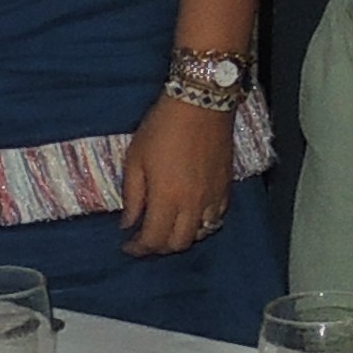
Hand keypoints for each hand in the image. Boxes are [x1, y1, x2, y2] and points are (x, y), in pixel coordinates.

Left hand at [117, 92, 237, 257]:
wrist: (201, 105)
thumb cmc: (162, 129)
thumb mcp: (135, 159)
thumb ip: (132, 196)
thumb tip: (127, 223)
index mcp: (167, 198)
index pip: (153, 239)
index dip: (138, 248)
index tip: (127, 244)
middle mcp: (192, 205)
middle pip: (179, 243)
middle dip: (159, 247)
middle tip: (145, 238)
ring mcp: (213, 198)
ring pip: (200, 233)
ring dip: (181, 237)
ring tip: (168, 227)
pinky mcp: (226, 188)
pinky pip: (217, 218)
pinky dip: (202, 224)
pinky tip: (191, 215)